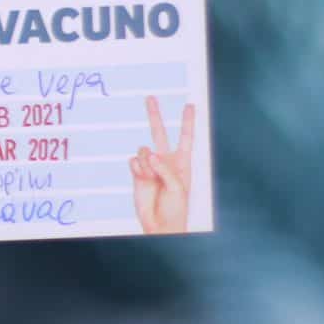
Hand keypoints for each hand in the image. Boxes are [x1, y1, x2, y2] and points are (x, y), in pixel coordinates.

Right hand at [129, 96, 196, 234]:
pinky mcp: (137, 173)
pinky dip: (137, 169)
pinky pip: (133, 162)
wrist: (159, 225)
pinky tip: (142, 178)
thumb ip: (165, 168)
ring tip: (151, 178)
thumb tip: (149, 153)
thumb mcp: (178, 188)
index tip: (189, 105)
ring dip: (145, 163)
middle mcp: (165, 161)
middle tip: (150, 98)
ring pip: (143, 150)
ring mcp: (150, 166)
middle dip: (155, 115)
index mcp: (182, 163)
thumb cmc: (176, 209)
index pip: (185, 137)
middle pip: (160, 133)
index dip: (187, 121)